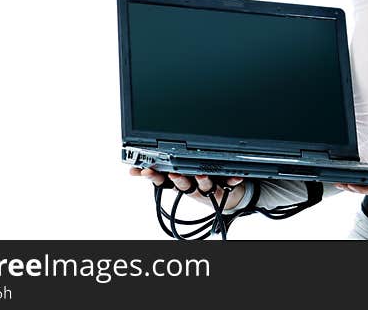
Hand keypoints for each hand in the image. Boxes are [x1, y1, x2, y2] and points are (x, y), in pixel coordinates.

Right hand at [129, 167, 246, 210]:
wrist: (225, 197)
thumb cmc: (197, 185)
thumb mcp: (175, 180)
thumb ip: (156, 174)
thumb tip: (130, 170)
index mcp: (179, 183)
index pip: (163, 182)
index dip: (154, 177)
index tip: (146, 171)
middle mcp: (193, 188)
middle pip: (184, 185)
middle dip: (178, 180)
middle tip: (174, 174)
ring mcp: (208, 189)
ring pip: (204, 186)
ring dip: (203, 181)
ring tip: (201, 175)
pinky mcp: (225, 189)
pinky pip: (230, 183)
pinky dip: (233, 179)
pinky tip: (236, 176)